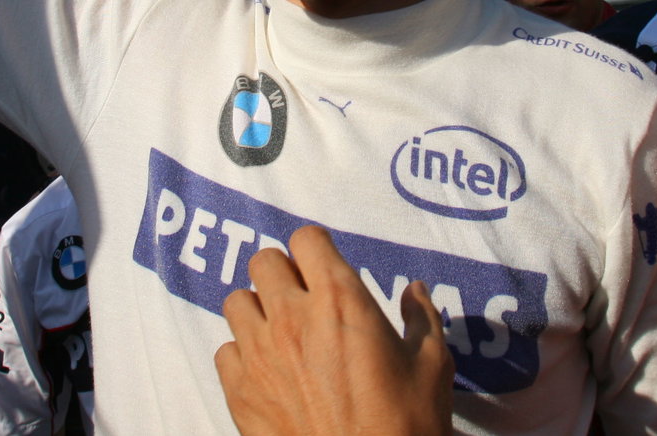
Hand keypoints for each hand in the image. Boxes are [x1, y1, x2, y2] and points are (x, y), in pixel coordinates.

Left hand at [214, 226, 452, 435]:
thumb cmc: (405, 424)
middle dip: (283, 272)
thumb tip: (415, 290)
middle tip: (302, 295)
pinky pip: (224, 352)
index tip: (325, 264)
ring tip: (279, 331)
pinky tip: (268, 371)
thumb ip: (421, 318)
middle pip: (263, 262)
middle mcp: (292, 318)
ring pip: (236, 302)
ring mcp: (260, 354)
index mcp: (340, 300)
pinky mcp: (241, 391)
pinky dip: (242, 355)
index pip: (306, 239)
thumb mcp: (431, 365)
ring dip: (257, 309)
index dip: (317, 248)